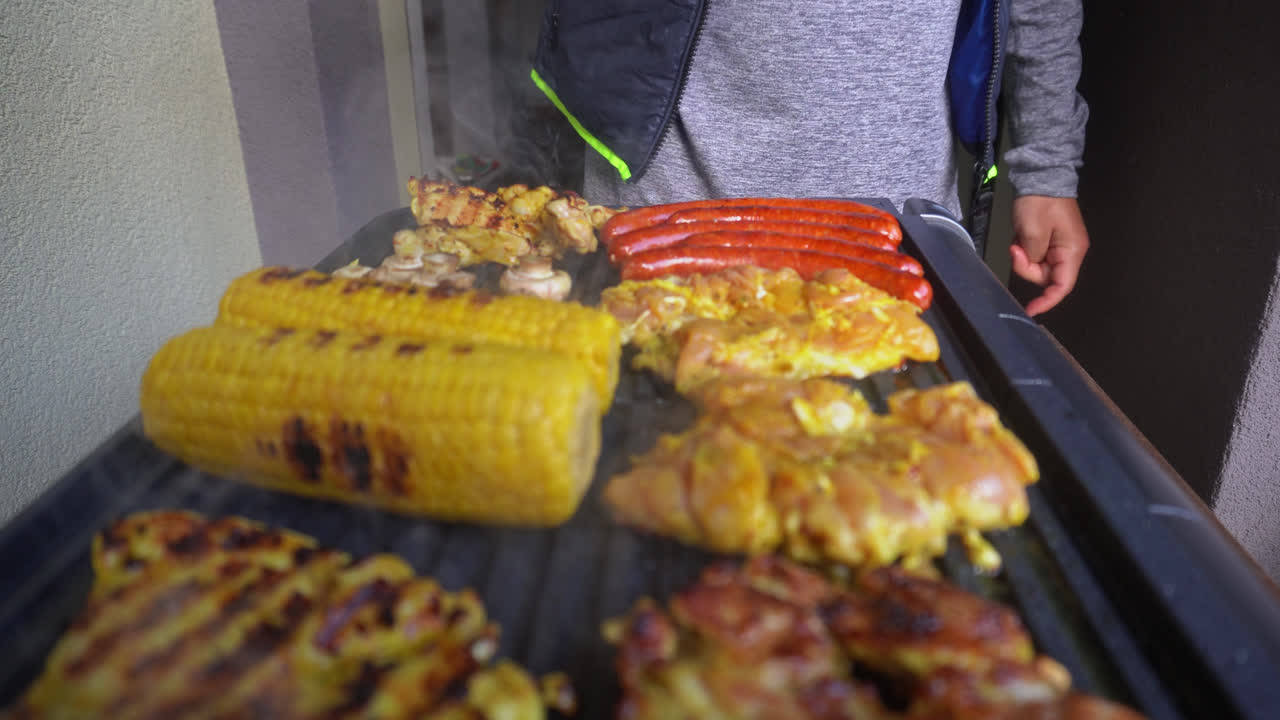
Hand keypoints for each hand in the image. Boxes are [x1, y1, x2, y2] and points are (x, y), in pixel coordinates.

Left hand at [1009, 195, 1090, 315]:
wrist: (1040, 177)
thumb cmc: (1040, 201)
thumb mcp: (1032, 232)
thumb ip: (1032, 256)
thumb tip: (1031, 265)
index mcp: (1072, 251)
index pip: (1062, 286)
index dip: (1047, 301)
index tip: (1030, 310)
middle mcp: (1069, 251)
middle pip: (1046, 277)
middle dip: (1027, 268)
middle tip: (1016, 249)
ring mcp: (1059, 246)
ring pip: (1038, 267)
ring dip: (1024, 258)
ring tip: (1018, 239)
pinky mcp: (1049, 241)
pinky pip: (1035, 256)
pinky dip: (1024, 251)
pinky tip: (1020, 237)